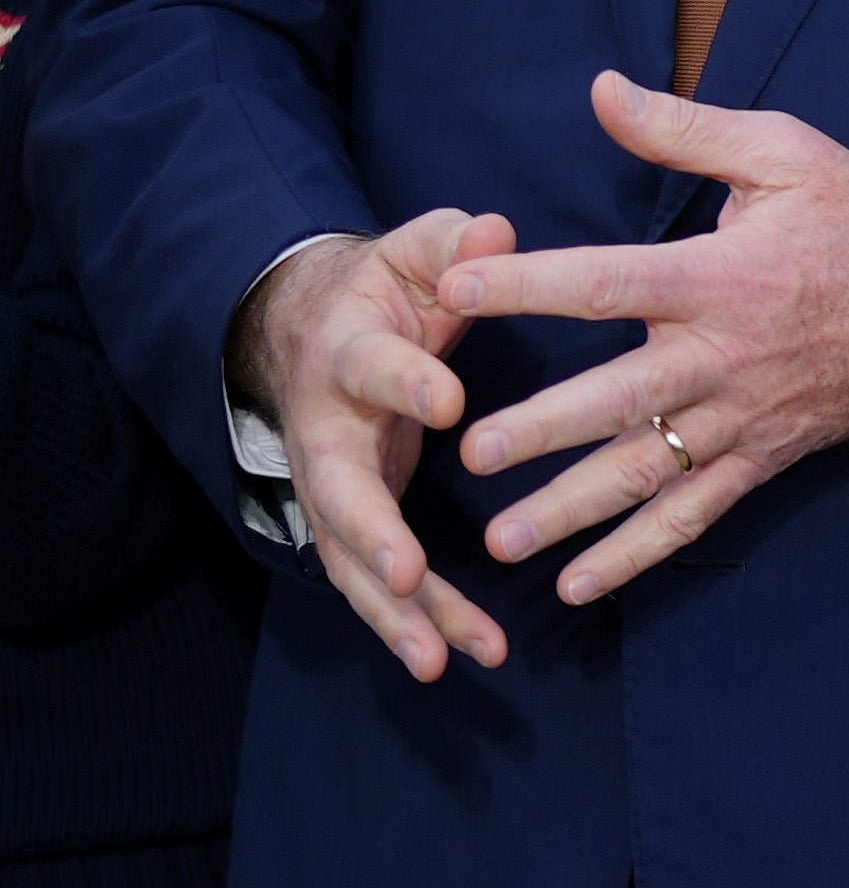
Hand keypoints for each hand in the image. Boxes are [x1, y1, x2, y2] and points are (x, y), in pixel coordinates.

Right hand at [236, 214, 519, 678]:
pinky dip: (415, 621)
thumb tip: (493, 228)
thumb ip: (452, 243)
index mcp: (350, 354)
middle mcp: (328, 429)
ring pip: (352, 557)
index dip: (406, 382)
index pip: (373, 367)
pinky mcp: (357, 520)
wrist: (318, 328)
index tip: (448, 401)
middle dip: (372, 535)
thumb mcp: (416, 253)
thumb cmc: (386, 290)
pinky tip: (460, 659)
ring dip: (397, 610)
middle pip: (338, 490)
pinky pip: (379, 581)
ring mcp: (335, 484)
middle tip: (405, 575)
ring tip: (443, 659)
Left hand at [433, 73, 848, 604]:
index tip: (454, 289)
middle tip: (470, 450)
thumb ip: (684, 132)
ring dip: (573, 510)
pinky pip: (698, 513)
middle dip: (543, 428)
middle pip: (621, 398)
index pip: (608, 282)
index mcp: (722, 277)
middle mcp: (727, 356)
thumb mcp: (783, 153)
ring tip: (500, 539)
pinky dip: (640, 553)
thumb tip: (601, 91)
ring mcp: (746, 415)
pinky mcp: (765, 455)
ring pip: (650, 470)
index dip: (528, 285)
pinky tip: (581, 584)